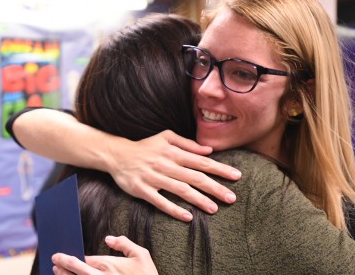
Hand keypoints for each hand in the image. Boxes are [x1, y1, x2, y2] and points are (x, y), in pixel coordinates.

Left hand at [52, 236, 157, 274]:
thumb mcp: (141, 254)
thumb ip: (124, 243)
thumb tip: (108, 238)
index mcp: (109, 265)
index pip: (84, 259)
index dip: (70, 258)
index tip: (60, 256)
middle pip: (76, 271)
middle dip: (63, 265)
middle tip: (54, 261)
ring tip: (57, 272)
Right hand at [107, 130, 240, 221]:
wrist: (118, 155)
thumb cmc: (146, 146)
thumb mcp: (166, 137)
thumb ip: (188, 143)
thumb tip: (208, 150)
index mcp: (174, 152)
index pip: (202, 161)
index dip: (220, 169)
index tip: (236, 176)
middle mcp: (166, 164)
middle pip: (195, 177)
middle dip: (215, 187)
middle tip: (232, 198)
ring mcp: (154, 178)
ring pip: (181, 190)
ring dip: (199, 200)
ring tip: (214, 208)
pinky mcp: (143, 190)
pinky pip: (160, 202)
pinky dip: (174, 209)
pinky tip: (188, 217)